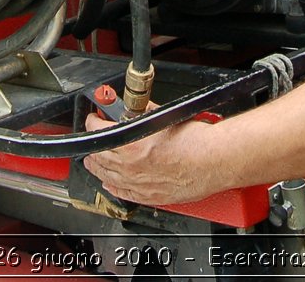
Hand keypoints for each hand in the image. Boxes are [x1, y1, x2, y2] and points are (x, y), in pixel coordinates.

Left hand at [83, 112, 225, 204]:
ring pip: (108, 177)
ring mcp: (139, 184)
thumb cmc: (196, 141)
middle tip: (90, 143)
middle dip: (93, 148)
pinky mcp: (151, 196)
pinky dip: (113, 187)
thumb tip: (137, 108)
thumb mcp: (164, 117)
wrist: (214, 160)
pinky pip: (124, 193)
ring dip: (98, 168)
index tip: (94, 119)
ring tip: (92, 164)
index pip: (100, 132)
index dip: (94, 123)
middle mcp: (131, 167)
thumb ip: (145, 112)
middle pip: (100, 157)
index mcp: (131, 145)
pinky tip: (109, 184)